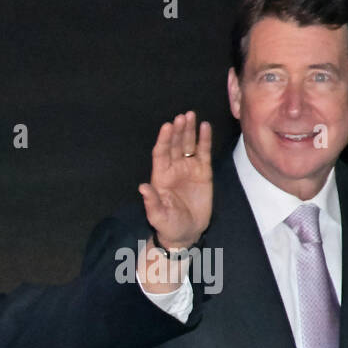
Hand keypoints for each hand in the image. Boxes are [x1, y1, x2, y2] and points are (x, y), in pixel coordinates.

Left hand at [138, 110, 211, 249]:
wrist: (187, 232)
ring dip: (189, 130)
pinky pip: (203, 152)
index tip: (167, 126)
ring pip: (188, 145)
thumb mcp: (158, 216)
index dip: (164, 139)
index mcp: (160, 177)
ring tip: (191, 115)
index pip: (161, 153)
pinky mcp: (203, 172)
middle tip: (182, 116)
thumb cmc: (169, 225)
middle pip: (175, 145)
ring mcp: (188, 169)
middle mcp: (174, 169)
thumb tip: (143, 187)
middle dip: (177, 130)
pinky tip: (205, 126)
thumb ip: (152, 202)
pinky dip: (204, 139)